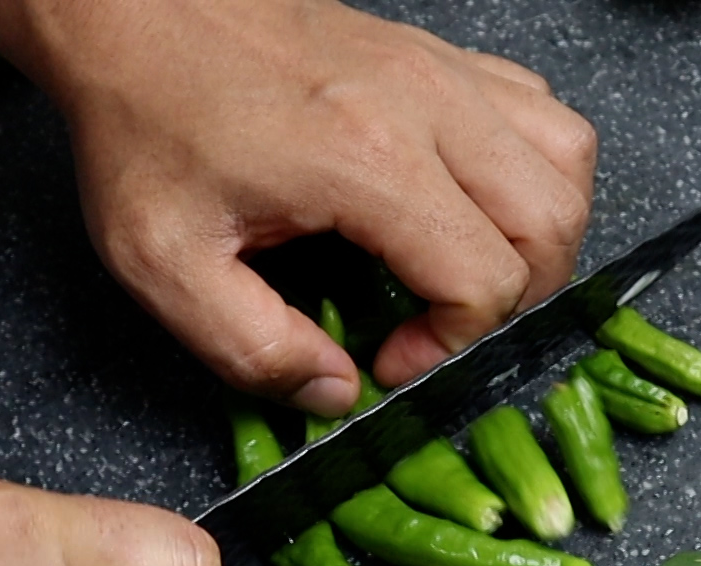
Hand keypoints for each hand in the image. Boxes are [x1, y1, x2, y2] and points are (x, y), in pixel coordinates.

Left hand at [0, 0, 598, 412]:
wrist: (132, 13)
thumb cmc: (145, 124)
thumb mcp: (164, 262)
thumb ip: (251, 347)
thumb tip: (335, 392)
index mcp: (364, 160)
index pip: (483, 278)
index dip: (451, 344)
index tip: (391, 358)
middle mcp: (425, 105)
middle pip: (549, 224)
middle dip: (515, 302)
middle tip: (442, 328)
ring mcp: (442, 71)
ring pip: (567, 161)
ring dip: (543, 236)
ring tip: (479, 273)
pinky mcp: (439, 55)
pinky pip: (542, 112)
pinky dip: (538, 171)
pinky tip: (478, 205)